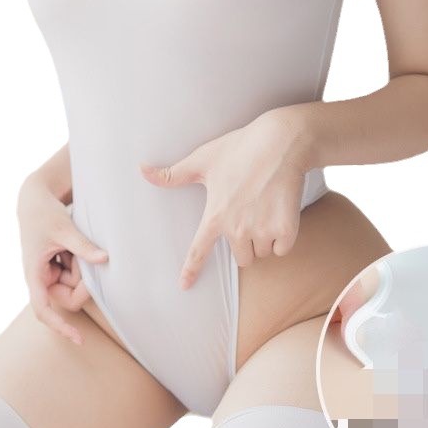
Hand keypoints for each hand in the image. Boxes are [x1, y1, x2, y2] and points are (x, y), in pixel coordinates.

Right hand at [16, 175, 108, 342]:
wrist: (36, 199)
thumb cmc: (44, 214)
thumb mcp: (64, 228)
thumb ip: (83, 246)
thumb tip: (105, 260)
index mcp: (34, 274)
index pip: (43, 310)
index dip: (60, 326)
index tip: (79, 338)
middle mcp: (41, 277)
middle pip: (68, 296)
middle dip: (81, 280)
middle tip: (86, 257)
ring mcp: (50, 272)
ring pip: (74, 283)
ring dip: (80, 267)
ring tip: (72, 244)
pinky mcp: (57, 266)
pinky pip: (75, 272)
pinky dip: (79, 260)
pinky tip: (71, 244)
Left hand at [139, 107, 311, 289]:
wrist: (281, 142)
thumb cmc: (240, 148)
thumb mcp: (202, 160)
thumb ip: (173, 174)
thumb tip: (141, 170)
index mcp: (215, 215)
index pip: (199, 250)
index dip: (191, 269)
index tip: (184, 285)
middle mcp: (237, 228)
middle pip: (241, 257)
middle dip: (245, 242)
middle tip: (249, 213)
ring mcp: (262, 230)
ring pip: (262, 252)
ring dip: (264, 239)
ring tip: (265, 209)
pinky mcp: (285, 229)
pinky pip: (282, 249)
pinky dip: (283, 237)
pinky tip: (281, 213)